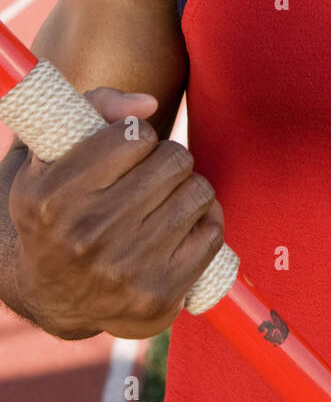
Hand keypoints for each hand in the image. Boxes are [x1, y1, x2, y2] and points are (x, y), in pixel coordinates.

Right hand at [8, 87, 223, 338]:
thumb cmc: (56, 209)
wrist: (51, 294)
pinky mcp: (157, 297)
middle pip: (174, 160)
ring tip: (165, 197)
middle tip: (151, 172)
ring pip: (198, 192)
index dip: (138, 135)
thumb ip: (92, 108)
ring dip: (188, 187)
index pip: (135, 136)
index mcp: (50, 199)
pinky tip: (183, 222)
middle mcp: (85, 237)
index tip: (128, 147)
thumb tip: (149, 104)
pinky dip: (205, 219)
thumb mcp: (48, 154)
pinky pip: (212, 233)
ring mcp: (124, 272)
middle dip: (167, 158)